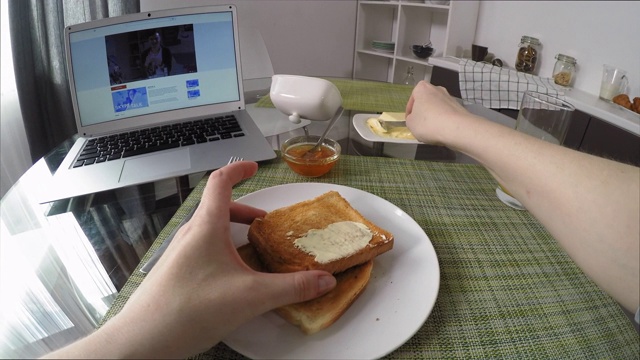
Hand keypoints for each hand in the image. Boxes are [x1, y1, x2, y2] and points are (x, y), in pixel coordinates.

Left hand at [54, 161, 336, 358]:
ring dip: (232, 232)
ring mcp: (179, 254)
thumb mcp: (251, 297)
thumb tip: (325, 280)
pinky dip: (221, 252)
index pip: (220, 183)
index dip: (238, 170)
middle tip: (264, 222)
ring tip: (252, 251)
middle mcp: (189, 235)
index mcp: (206, 227)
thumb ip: (292, 288)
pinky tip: (232, 279)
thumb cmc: (189, 310)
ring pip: (208, 231)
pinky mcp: (175, 274)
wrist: (141, 341)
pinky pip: (201, 251)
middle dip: (244, 211)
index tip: (253, 166)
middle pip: (217, 208)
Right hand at [405, 81, 469, 145]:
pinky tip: (441, 131)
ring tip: (430, 131)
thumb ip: (410, 119)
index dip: (410, 111)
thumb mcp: (410, 124)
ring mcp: (449, 98)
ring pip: (437, 108)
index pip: (412, 99)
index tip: (410, 121)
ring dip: (433, 117)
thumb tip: (415, 119)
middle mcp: (437, 89)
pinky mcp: (459, 107)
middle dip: (423, 113)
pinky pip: (446, 114)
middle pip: (426, 102)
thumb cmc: (429, 123)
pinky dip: (443, 121)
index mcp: (422, 88)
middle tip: (419, 125)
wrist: (456, 129)